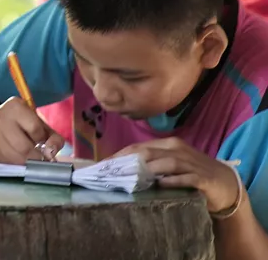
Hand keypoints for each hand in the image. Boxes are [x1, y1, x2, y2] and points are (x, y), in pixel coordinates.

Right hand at [0, 97, 63, 164]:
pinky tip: (15, 157)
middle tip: (38, 157)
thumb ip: (54, 138)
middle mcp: (0, 117)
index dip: (41, 139)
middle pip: (24, 147)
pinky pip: (7, 163)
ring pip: (16, 158)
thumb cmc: (22, 125)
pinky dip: (16, 164)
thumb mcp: (40, 125)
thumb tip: (51, 153)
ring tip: (27, 157)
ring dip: (26, 162)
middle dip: (35, 156)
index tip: (40, 141)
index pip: (35, 129)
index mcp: (15, 106)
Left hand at [113, 138, 241, 212]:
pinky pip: (184, 178)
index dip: (119, 155)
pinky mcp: (202, 178)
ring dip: (147, 170)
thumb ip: (151, 164)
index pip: (138, 147)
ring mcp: (190, 163)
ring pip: (165, 163)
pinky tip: (161, 185)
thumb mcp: (171, 165)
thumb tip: (122, 169)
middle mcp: (177, 150)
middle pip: (147, 152)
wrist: (227, 184)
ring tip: (130, 178)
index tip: (102, 165)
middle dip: (126, 162)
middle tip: (110, 172)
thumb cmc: (194, 173)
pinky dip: (172, 180)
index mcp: (168, 145)